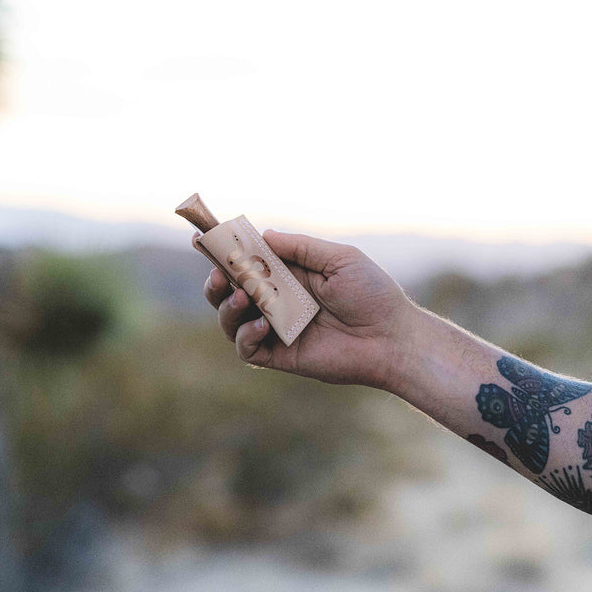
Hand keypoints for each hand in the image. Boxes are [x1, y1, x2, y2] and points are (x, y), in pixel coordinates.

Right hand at [200, 229, 420, 389]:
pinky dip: (244, 335)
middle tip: (218, 273)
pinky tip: (259, 325)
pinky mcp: (279, 355)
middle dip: (215, 280)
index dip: (222, 251)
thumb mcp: (339, 258)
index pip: (247, 261)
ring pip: (230, 320)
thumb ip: (301, 248)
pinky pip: (246, 348)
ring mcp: (275, 329)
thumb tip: (262, 236)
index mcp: (288, 275)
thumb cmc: (372, 294)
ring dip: (226, 307)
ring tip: (241, 298)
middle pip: (228, 291)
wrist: (391, 338)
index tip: (200, 237)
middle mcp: (277, 301)